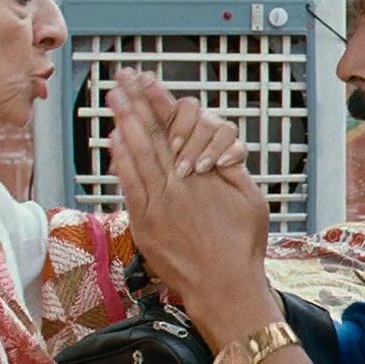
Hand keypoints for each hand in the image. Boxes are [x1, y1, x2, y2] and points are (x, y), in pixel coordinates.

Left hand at [108, 69, 272, 328]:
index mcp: (203, 174)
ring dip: (123, 123)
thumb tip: (220, 146)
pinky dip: (121, 161)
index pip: (174, 129)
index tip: (146, 80)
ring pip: (136, 155)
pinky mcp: (145, 224)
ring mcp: (157, 204)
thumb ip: (233, 170)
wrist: (225, 286)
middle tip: (121, 77)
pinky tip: (114, 141)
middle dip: (135, 103)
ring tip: (113, 97)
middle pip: (151, 134)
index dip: (159, 102)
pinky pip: (129, 185)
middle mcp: (177, 184)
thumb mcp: (251, 200)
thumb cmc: (243, 244)